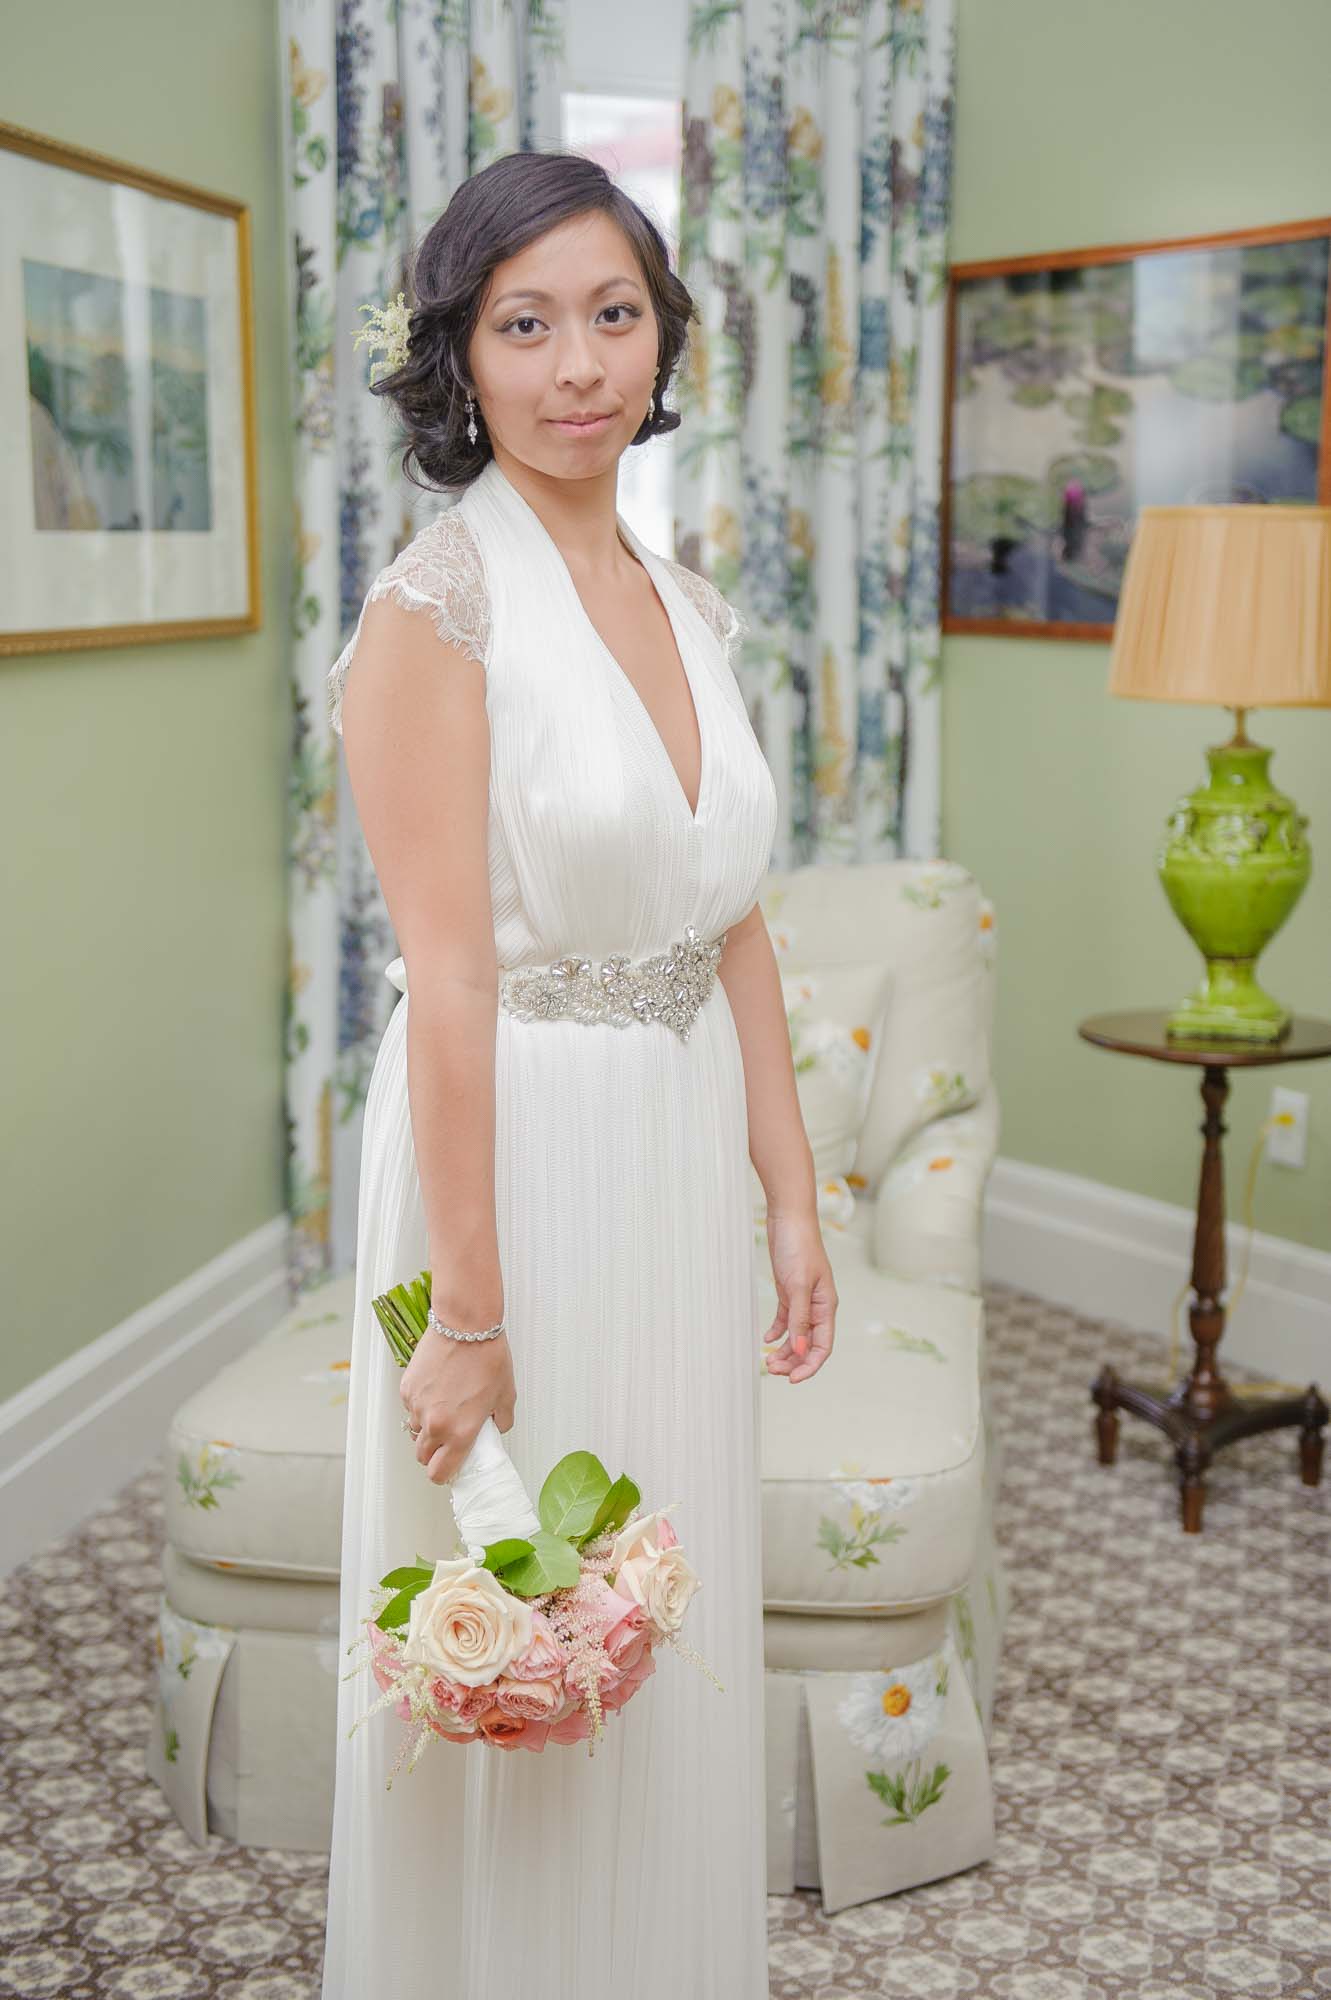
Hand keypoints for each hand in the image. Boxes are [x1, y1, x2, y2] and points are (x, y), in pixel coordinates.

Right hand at [400, 1318, 516, 1484]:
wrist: (465, 1325)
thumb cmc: (487, 1356)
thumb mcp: (506, 1394)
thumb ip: (500, 1420)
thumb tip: (494, 1428)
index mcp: (461, 1432)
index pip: (440, 1472)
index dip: (442, 1474)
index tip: (448, 1468)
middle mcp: (435, 1424)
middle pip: (422, 1456)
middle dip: (433, 1452)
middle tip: (448, 1437)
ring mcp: (417, 1406)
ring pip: (415, 1430)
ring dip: (426, 1427)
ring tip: (444, 1407)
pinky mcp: (407, 1389)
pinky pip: (411, 1407)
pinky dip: (420, 1404)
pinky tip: (437, 1387)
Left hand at [760, 1207, 836, 1383]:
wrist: (789, 1219)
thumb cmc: (799, 1247)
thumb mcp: (798, 1286)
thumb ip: (800, 1319)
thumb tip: (802, 1351)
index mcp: (826, 1306)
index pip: (823, 1346)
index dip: (810, 1366)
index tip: (792, 1380)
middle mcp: (817, 1307)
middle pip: (809, 1344)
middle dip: (793, 1361)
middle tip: (771, 1369)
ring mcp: (804, 1300)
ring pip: (797, 1335)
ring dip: (784, 1350)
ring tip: (767, 1360)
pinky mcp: (790, 1292)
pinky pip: (786, 1319)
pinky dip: (777, 1332)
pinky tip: (767, 1339)